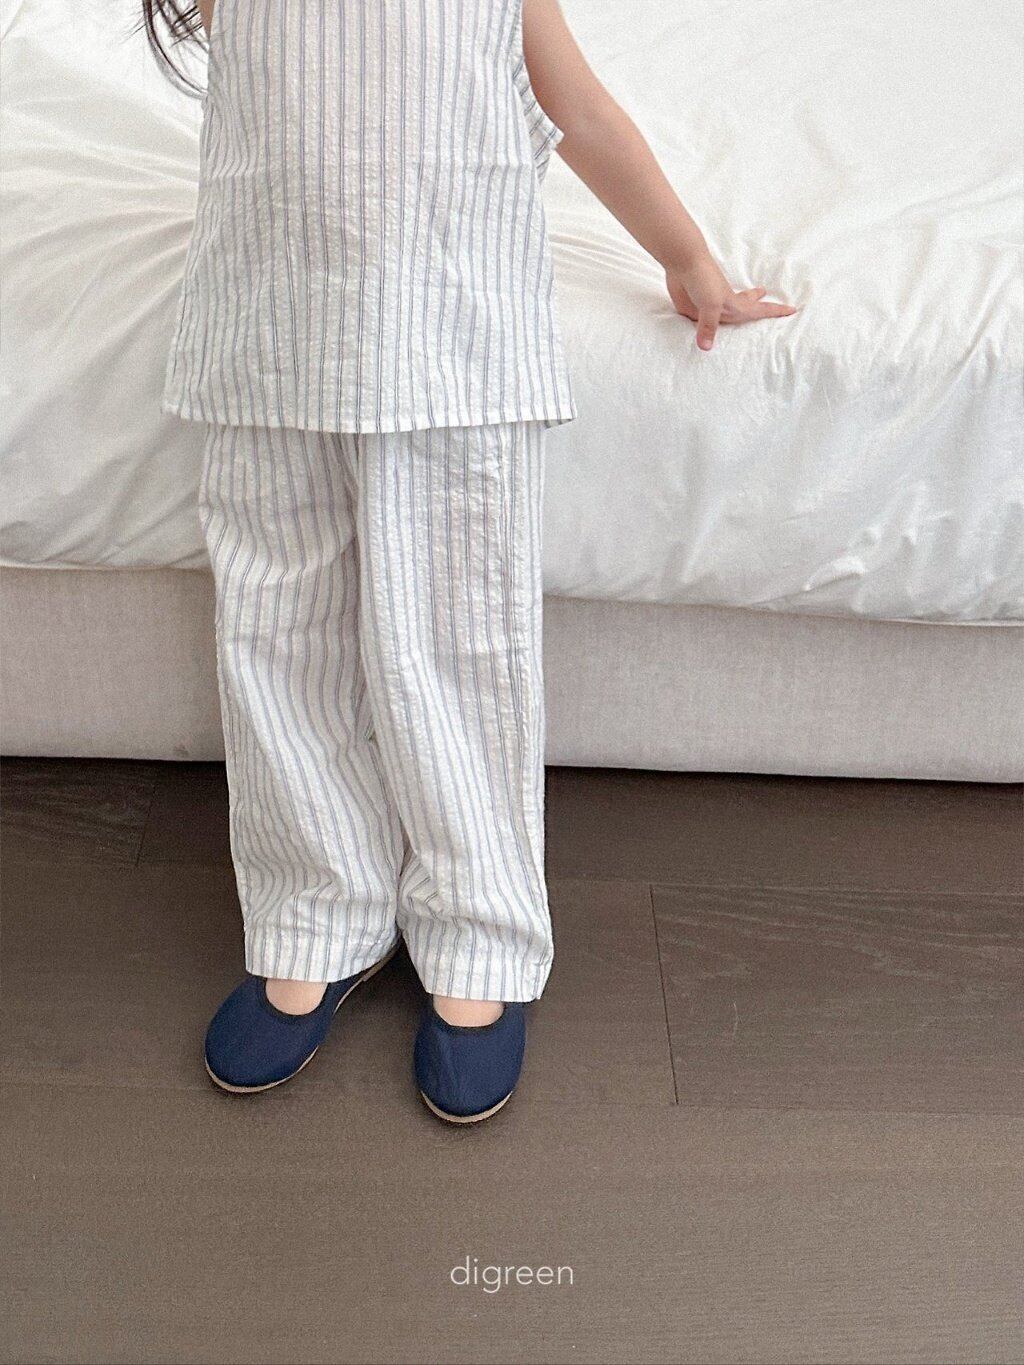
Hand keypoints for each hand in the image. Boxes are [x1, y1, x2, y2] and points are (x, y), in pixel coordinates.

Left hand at [665, 254, 796, 350]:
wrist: (683, 262)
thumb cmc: (703, 279)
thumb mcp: (710, 305)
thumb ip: (708, 326)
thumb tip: (706, 348)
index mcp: (734, 305)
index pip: (759, 310)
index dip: (775, 311)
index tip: (793, 309)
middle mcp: (724, 305)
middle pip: (745, 306)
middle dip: (757, 304)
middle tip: (765, 294)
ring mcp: (708, 306)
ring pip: (725, 312)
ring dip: (734, 312)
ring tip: (742, 308)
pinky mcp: (692, 306)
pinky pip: (702, 319)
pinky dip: (707, 321)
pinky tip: (704, 319)